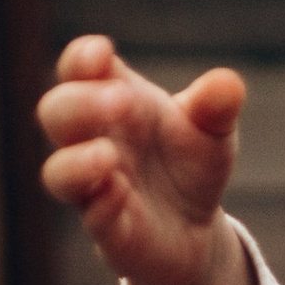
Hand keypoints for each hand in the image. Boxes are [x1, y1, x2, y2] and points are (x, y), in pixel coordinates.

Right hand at [38, 35, 255, 284]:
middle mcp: (92, 140)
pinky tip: (122, 195)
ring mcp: (94, 187)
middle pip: (56, 113)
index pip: (78, 68)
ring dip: (76, 161)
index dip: (81, 58)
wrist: (198, 229)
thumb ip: (216, 107)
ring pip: (58, 172)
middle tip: (121, 101)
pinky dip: (103, 206)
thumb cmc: (191, 165)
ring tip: (109, 156)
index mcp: (111, 99)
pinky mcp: (108, 230)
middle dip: (80, 103)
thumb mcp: (213, 132)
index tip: (102, 54)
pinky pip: (93, 219)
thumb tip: (228, 85)